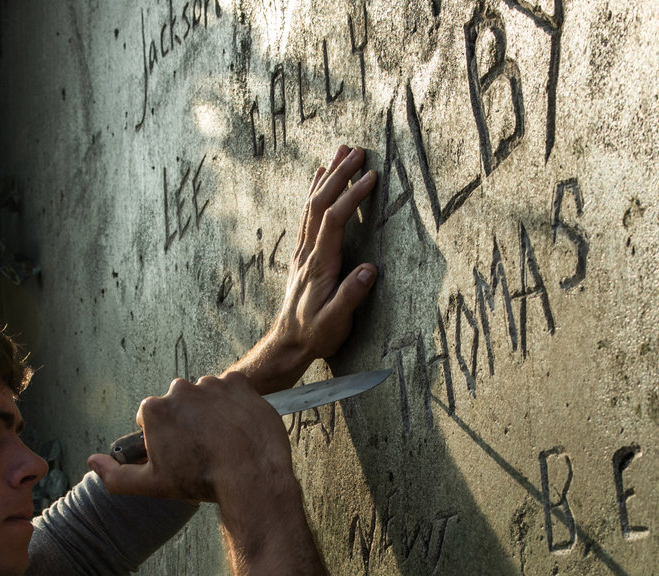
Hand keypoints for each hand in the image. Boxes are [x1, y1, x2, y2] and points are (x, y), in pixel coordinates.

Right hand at [85, 372, 295, 506]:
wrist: (251, 474)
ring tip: (224, 439)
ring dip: (210, 411)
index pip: (152, 418)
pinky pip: (232, 389)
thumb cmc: (200, 480)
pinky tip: (238, 426)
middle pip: (178, 403)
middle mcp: (180, 389)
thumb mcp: (151, 485)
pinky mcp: (239, 383)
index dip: (164, 438)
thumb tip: (92, 462)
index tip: (179, 453)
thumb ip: (116, 475)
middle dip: (186, 421)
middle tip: (202, 448)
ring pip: (205, 396)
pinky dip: (234, 404)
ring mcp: (211, 384)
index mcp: (155, 409)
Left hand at [236, 146, 379, 393]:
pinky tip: (319, 177)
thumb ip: (351, 296)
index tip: (370, 176)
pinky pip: (308, 214)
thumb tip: (370, 269)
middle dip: (339, 174)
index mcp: (319, 264)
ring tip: (341, 151)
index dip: (351, 196)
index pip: (334, 220)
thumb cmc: (314, 334)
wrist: (288, 342)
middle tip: (357, 150)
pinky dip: (315, 190)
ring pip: (312, 204)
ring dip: (327, 176)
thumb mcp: (335, 322)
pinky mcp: (303, 254)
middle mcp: (307, 252)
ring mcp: (303, 251)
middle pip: (320, 203)